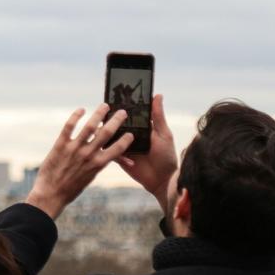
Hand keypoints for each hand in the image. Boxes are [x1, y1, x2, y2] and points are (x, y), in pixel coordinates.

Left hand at [26, 103, 132, 218]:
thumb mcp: (91, 176)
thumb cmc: (72, 186)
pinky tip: (81, 109)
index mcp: (98, 164)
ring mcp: (74, 149)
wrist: (51, 193)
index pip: (118, 149)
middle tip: (122, 112)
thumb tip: (117, 161)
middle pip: (106, 134)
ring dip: (98, 115)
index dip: (126, 139)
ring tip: (105, 106)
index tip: (131, 132)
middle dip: (116, 121)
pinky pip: (69, 127)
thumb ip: (101, 164)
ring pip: (89, 127)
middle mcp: (88, 155)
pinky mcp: (60, 145)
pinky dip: (75, 116)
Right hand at [117, 94, 177, 213]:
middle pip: (115, 124)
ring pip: (109, 137)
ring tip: (112, 136)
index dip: (121, 106)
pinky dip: (119, 155)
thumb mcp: (164, 134)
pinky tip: (131, 161)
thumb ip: (158, 116)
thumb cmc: (166, 156)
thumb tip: (157, 95)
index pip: (128, 114)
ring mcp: (122, 146)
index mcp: (140, 127)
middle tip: (108, 115)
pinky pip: (111, 152)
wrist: (163, 179)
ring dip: (109, 136)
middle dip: (111, 120)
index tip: (115, 97)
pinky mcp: (118, 157)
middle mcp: (129, 135)